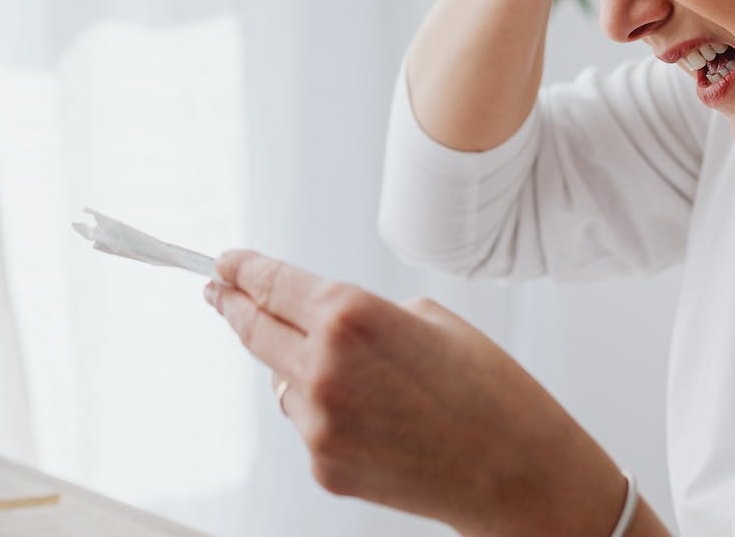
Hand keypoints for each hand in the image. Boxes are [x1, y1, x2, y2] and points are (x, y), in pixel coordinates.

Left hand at [204, 250, 630, 536]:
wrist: (515, 471)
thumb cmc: (488, 389)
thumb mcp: (430, 318)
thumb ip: (364, 314)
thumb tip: (324, 325)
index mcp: (350, 315)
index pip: (272, 284)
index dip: (242, 270)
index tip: (225, 264)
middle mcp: (322, 366)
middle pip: (255, 329)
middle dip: (234, 307)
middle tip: (219, 291)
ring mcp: (318, 422)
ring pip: (282, 380)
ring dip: (297, 367)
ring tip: (362, 377)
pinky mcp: (323, 465)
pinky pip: (307, 423)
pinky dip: (326, 411)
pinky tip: (377, 417)